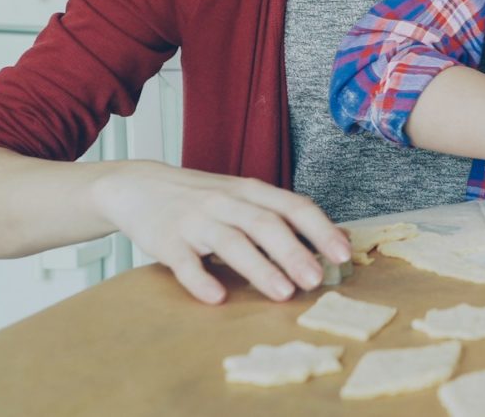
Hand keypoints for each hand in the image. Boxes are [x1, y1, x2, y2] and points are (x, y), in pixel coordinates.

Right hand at [93, 160, 350, 304]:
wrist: (140, 186)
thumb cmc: (204, 197)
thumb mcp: (244, 197)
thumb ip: (281, 215)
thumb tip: (332, 238)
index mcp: (252, 191)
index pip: (294, 206)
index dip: (321, 230)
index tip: (343, 254)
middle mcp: (227, 201)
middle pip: (266, 225)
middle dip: (294, 253)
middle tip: (316, 279)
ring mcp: (196, 220)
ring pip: (232, 242)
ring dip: (260, 268)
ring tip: (284, 293)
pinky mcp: (167, 240)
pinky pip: (185, 262)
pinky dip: (201, 280)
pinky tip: (217, 297)